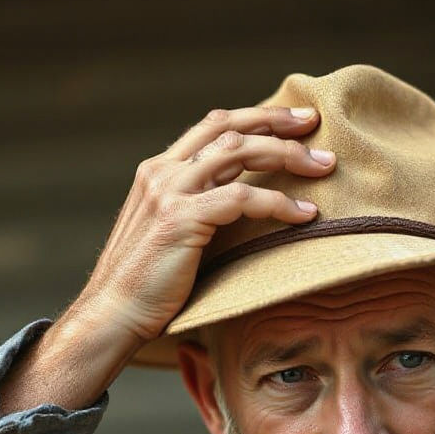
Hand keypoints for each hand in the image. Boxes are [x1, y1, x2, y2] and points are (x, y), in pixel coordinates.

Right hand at [0, 105, 336, 416]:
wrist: (112, 315)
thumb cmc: (145, 288)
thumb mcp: (169, 238)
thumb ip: (195, 213)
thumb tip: (236, 212)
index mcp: (158, 171)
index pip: (212, 127)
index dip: (254, 118)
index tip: (292, 122)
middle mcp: (162, 172)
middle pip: (228, 128)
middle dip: (276, 121)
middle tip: (315, 124)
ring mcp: (170, 191)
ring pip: (239, 153)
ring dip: (286, 155)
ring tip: (322, 166)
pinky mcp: (182, 219)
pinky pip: (243, 199)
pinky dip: (279, 203)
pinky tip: (304, 215)